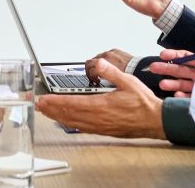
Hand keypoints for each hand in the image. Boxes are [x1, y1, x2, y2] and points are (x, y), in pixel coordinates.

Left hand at [35, 60, 164, 138]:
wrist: (154, 121)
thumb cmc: (143, 103)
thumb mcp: (128, 81)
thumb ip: (111, 72)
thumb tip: (98, 62)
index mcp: (101, 105)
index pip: (71, 103)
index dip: (55, 101)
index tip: (43, 99)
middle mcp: (97, 118)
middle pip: (68, 115)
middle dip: (51, 109)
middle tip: (39, 105)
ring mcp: (99, 126)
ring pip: (73, 122)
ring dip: (58, 117)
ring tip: (47, 112)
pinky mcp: (103, 131)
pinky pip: (81, 128)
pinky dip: (70, 123)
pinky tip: (66, 121)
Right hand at [84, 48, 132, 84]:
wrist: (140, 69)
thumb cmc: (129, 76)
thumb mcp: (113, 82)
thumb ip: (103, 79)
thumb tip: (96, 85)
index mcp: (104, 62)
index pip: (89, 67)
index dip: (90, 76)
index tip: (94, 81)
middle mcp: (106, 56)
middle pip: (90, 62)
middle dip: (91, 70)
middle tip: (96, 78)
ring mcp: (111, 53)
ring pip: (98, 58)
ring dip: (99, 65)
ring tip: (103, 73)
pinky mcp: (116, 51)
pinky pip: (107, 55)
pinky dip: (107, 61)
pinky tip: (110, 67)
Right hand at [147, 31, 194, 96]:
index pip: (183, 57)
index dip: (172, 55)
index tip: (162, 55)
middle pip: (178, 70)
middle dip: (165, 68)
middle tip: (152, 67)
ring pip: (181, 83)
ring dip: (171, 83)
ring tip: (161, 84)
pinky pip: (189, 96)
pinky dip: (182, 96)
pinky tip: (176, 95)